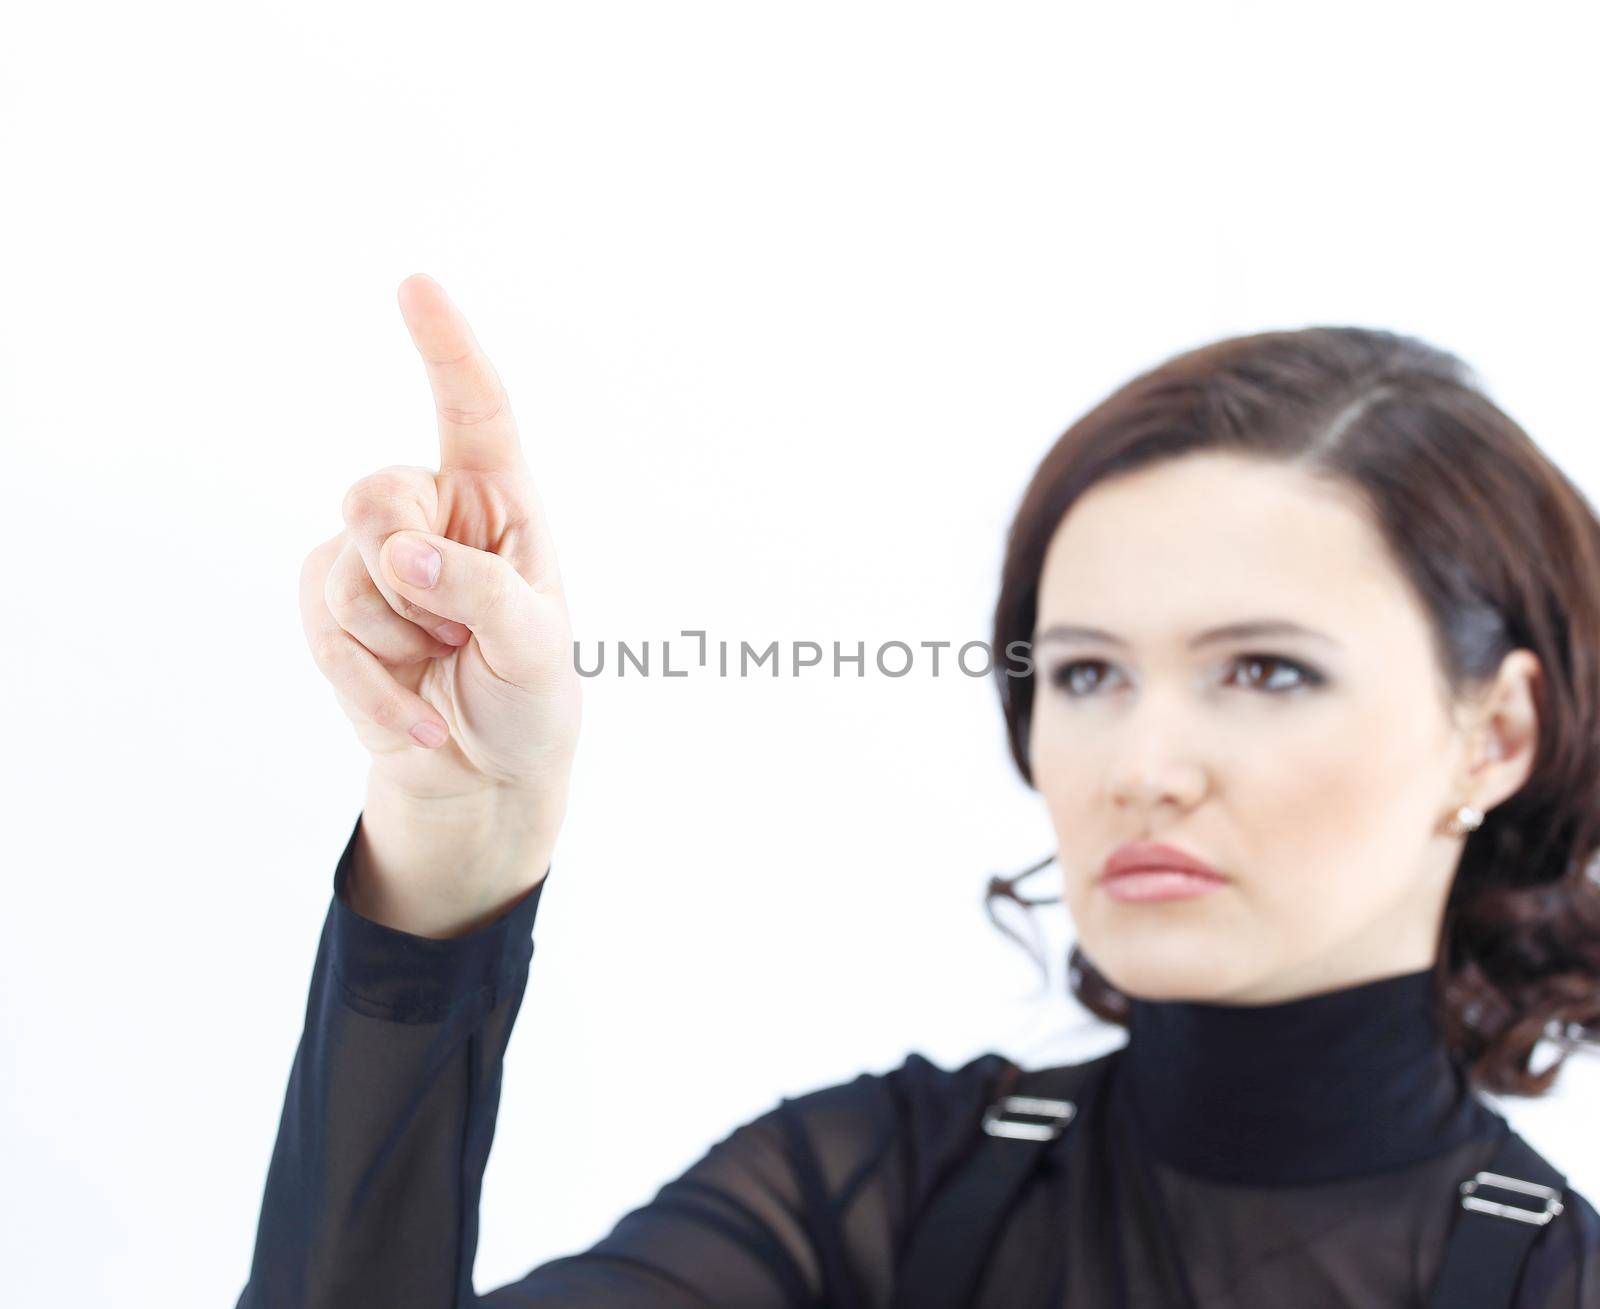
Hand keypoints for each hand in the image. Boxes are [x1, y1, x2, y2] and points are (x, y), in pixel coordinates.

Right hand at [298, 275, 580, 827]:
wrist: (483, 776)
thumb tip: (396, 553)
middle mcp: (435, 514)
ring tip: (443, 662)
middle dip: (406, 573)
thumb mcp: (536, 645)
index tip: (415, 285)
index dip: (446, 347)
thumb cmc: (530, 697)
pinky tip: (418, 716)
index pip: (475, 410)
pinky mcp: (333, 608)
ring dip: (395, 638)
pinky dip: (371, 684)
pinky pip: (324, 628)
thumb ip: (479, 588)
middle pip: (376, 494)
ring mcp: (375, 559)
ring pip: (344, 568)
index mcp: (501, 500)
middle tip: (457, 631)